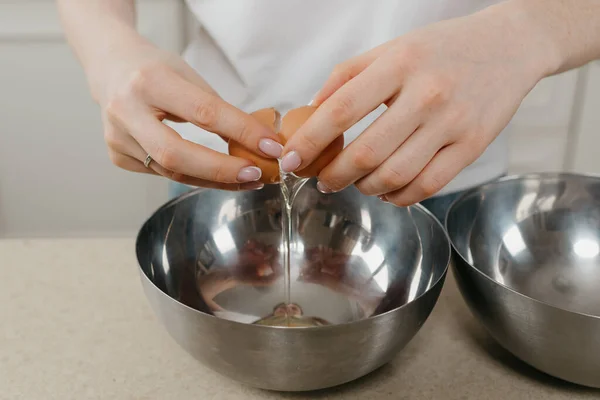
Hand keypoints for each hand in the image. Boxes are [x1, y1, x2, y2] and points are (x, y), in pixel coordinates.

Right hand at [95, 38, 283, 190]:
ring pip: (172, 172)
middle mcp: (126, 111)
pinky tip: (217, 177)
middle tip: (256, 175)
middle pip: (177, 154)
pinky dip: (195, 177)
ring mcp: (117, 138)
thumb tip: (256, 141)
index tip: (271, 146)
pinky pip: (164, 174)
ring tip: (246, 180)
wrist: (110, 68)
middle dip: (222, 170)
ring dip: (215, 181)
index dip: (241, 132)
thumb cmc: (154, 69)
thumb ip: (217, 108)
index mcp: (149, 81)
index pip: (204, 113)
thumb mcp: (187, 75)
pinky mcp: (118, 156)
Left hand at [281, 4, 552, 204]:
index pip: (341, 110)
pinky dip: (398, 197)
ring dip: (364, 188)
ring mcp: (453, 124)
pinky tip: (386, 191)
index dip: (309, 140)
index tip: (291, 159)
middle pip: (366, 153)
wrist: (509, 47)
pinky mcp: (473, 147)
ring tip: (355, 183)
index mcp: (400, 64)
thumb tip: (311, 112)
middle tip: (322, 180)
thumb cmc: (441, 49)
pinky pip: (427, 187)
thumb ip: (347, 77)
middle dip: (333, 175)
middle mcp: (427, 95)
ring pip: (394, 176)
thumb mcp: (391, 48)